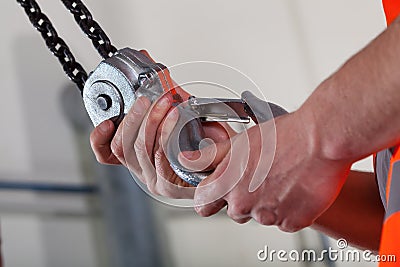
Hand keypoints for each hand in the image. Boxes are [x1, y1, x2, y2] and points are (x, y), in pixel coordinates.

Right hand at [90, 89, 234, 198]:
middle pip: (122, 146)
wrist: (232, 160)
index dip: (99, 138)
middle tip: (146, 98)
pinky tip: (174, 115)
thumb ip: (163, 95)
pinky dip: (166, 130)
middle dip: (133, 117)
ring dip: (151, 120)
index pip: (107, 153)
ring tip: (164, 102)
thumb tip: (153, 67)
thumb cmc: (207, 141)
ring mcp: (155, 180)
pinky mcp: (170, 184)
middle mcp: (143, 171)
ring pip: (138, 149)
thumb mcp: (179, 114)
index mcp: (139, 158)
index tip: (106, 120)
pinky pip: (160, 155)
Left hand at [180, 111, 351, 231]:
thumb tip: (186, 160)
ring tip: (283, 177)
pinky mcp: (293, 222)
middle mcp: (244, 204)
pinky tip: (296, 188)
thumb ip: (211, 156)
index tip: (216, 192)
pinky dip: (290, 209)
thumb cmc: (282, 137)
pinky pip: (285, 221)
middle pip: (235, 211)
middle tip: (261, 176)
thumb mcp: (239, 142)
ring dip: (269, 203)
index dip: (209, 197)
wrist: (319, 140)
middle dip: (244, 198)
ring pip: (262, 215)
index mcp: (227, 184)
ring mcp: (269, 215)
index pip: (203, 204)